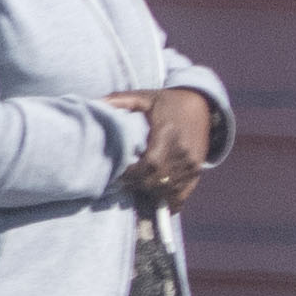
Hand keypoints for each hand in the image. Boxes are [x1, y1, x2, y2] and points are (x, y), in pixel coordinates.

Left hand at [106, 87, 215, 209]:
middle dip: (138, 185)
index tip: (119, 174)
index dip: (133, 175)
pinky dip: (167, 200)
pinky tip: (155, 195)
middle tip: (125, 182)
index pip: (151, 164)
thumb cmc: (166, 102)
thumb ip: (119, 100)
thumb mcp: (143, 96)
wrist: (201, 105)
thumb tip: (95, 103)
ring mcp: (192, 162)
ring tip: (138, 185)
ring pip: (168, 190)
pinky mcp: (197, 170)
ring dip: (151, 192)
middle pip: (158, 181)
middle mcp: (183, 150)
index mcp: (167, 132)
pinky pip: (182, 195)